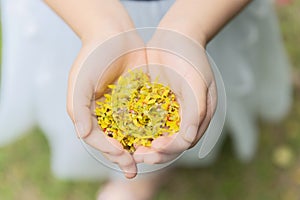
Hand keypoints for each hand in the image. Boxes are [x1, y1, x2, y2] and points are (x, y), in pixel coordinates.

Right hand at [58, 1, 145, 177]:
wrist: (114, 34)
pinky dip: (150, 131)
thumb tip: (82, 134)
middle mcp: (105, 114)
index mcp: (89, 113)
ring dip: (137, 149)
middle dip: (122, 156)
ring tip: (146, 161)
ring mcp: (122, 108)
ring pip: (130, 134)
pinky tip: (158, 140)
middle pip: (113, 140)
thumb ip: (78, 108)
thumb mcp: (80, 81)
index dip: (106, 148)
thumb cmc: (93, 57)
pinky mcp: (138, 100)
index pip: (96, 138)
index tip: (119, 152)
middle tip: (132, 169)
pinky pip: (144, 119)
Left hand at [133, 30, 216, 163]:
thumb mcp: (196, 83)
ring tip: (131, 149)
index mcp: (200, 114)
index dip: (171, 148)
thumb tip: (189, 139)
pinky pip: (148, 121)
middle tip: (138, 155)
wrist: (175, 35)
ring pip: (158, 135)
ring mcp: (171, 110)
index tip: (155, 148)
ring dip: (146, 144)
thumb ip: (195, 111)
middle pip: (171, 143)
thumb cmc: (189, 57)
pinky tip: (126, 132)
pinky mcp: (157, 103)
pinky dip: (139, 129)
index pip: (186, 140)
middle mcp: (186, 116)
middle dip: (156, 152)